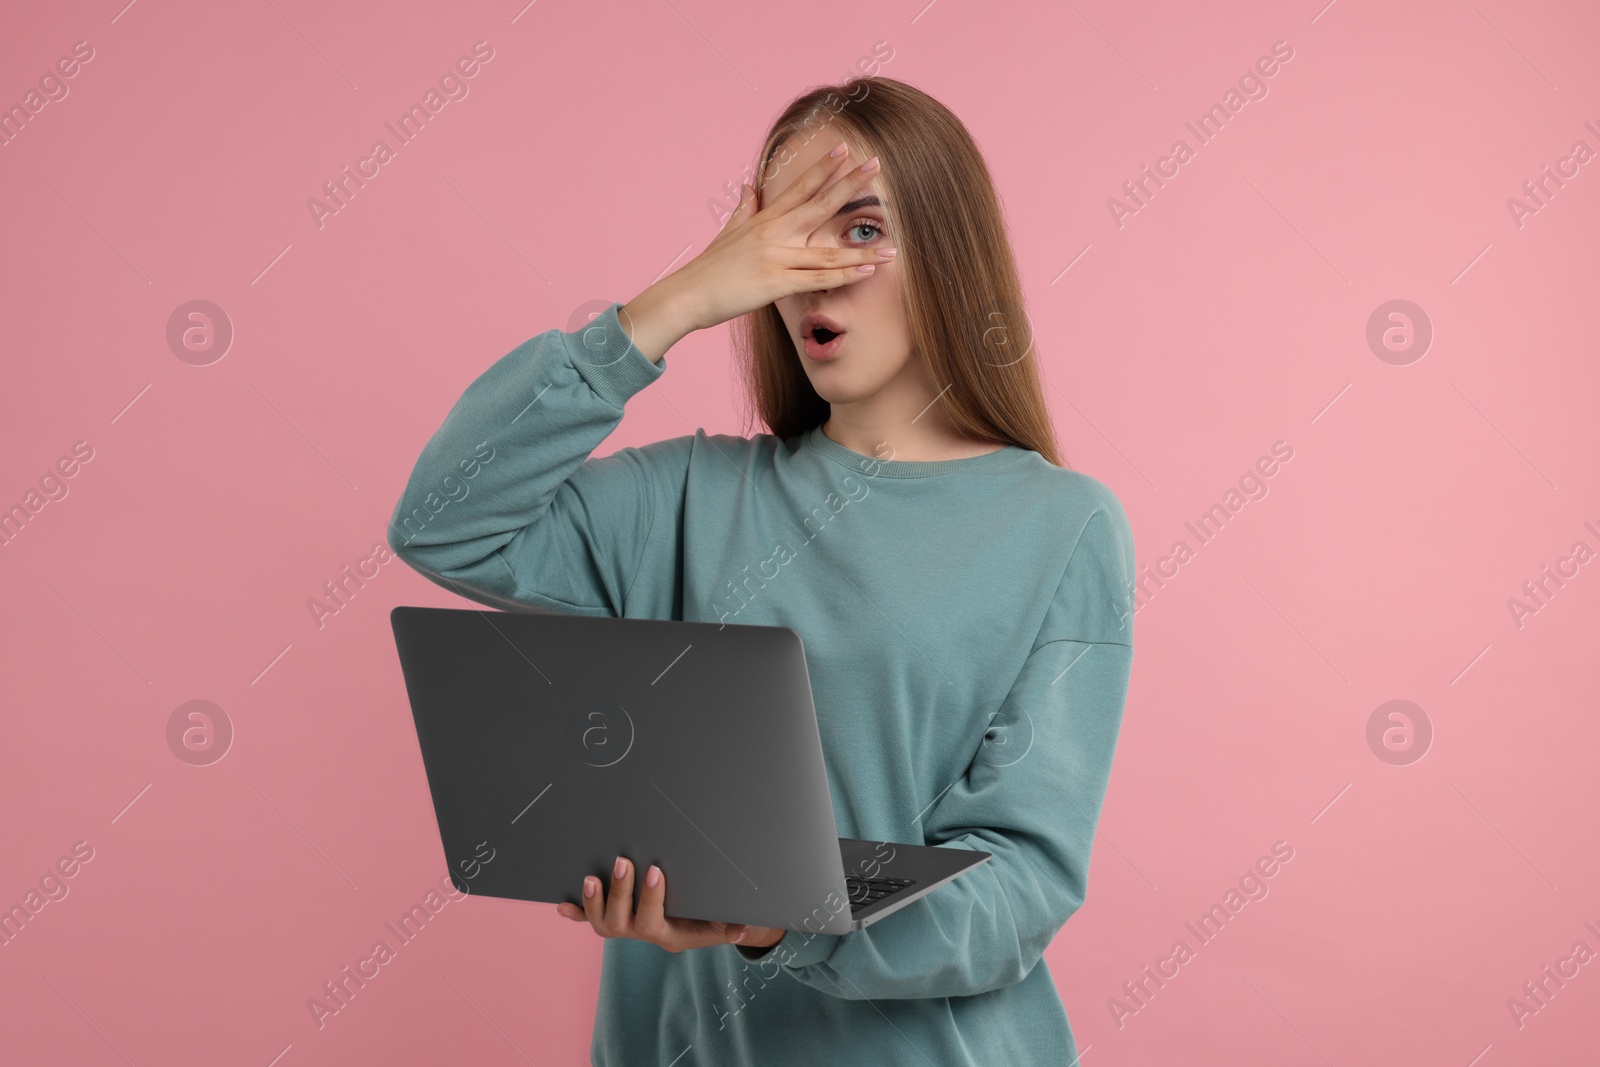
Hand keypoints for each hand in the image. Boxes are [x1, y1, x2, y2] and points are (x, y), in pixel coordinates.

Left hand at [555, 855, 787, 953]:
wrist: (710, 925)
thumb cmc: (717, 919)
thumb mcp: (726, 923)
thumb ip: (733, 927)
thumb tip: (744, 929)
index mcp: (668, 935)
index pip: (652, 923)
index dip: (650, 900)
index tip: (656, 872)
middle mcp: (643, 934)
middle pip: (620, 924)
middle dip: (618, 893)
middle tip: (622, 862)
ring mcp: (628, 927)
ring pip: (603, 924)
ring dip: (593, 902)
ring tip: (591, 878)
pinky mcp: (618, 917)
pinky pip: (591, 920)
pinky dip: (577, 912)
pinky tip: (562, 904)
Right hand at [664, 141, 894, 333]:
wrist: (686, 294)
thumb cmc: (709, 268)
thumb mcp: (727, 232)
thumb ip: (743, 209)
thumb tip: (748, 186)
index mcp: (764, 220)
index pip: (800, 188)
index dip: (823, 168)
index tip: (844, 150)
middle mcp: (773, 234)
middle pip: (819, 205)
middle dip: (849, 184)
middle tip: (876, 164)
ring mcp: (775, 258)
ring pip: (826, 252)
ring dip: (861, 249)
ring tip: (892, 246)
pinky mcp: (774, 284)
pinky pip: (817, 280)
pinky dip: (844, 276)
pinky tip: (867, 271)